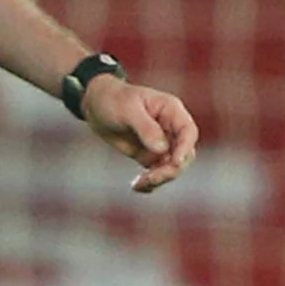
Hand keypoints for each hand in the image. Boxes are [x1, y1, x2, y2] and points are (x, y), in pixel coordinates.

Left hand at [85, 74, 201, 191]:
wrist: (96, 105)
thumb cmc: (113, 99)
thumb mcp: (128, 110)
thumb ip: (146, 128)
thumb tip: (162, 149)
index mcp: (171, 111)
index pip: (188, 132)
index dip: (185, 148)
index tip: (175, 162)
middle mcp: (171, 129)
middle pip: (184, 155)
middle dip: (171, 169)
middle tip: (151, 177)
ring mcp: (162, 144)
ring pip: (172, 168)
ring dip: (159, 179)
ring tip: (139, 183)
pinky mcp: (150, 156)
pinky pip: (157, 173)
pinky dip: (150, 183)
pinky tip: (136, 186)